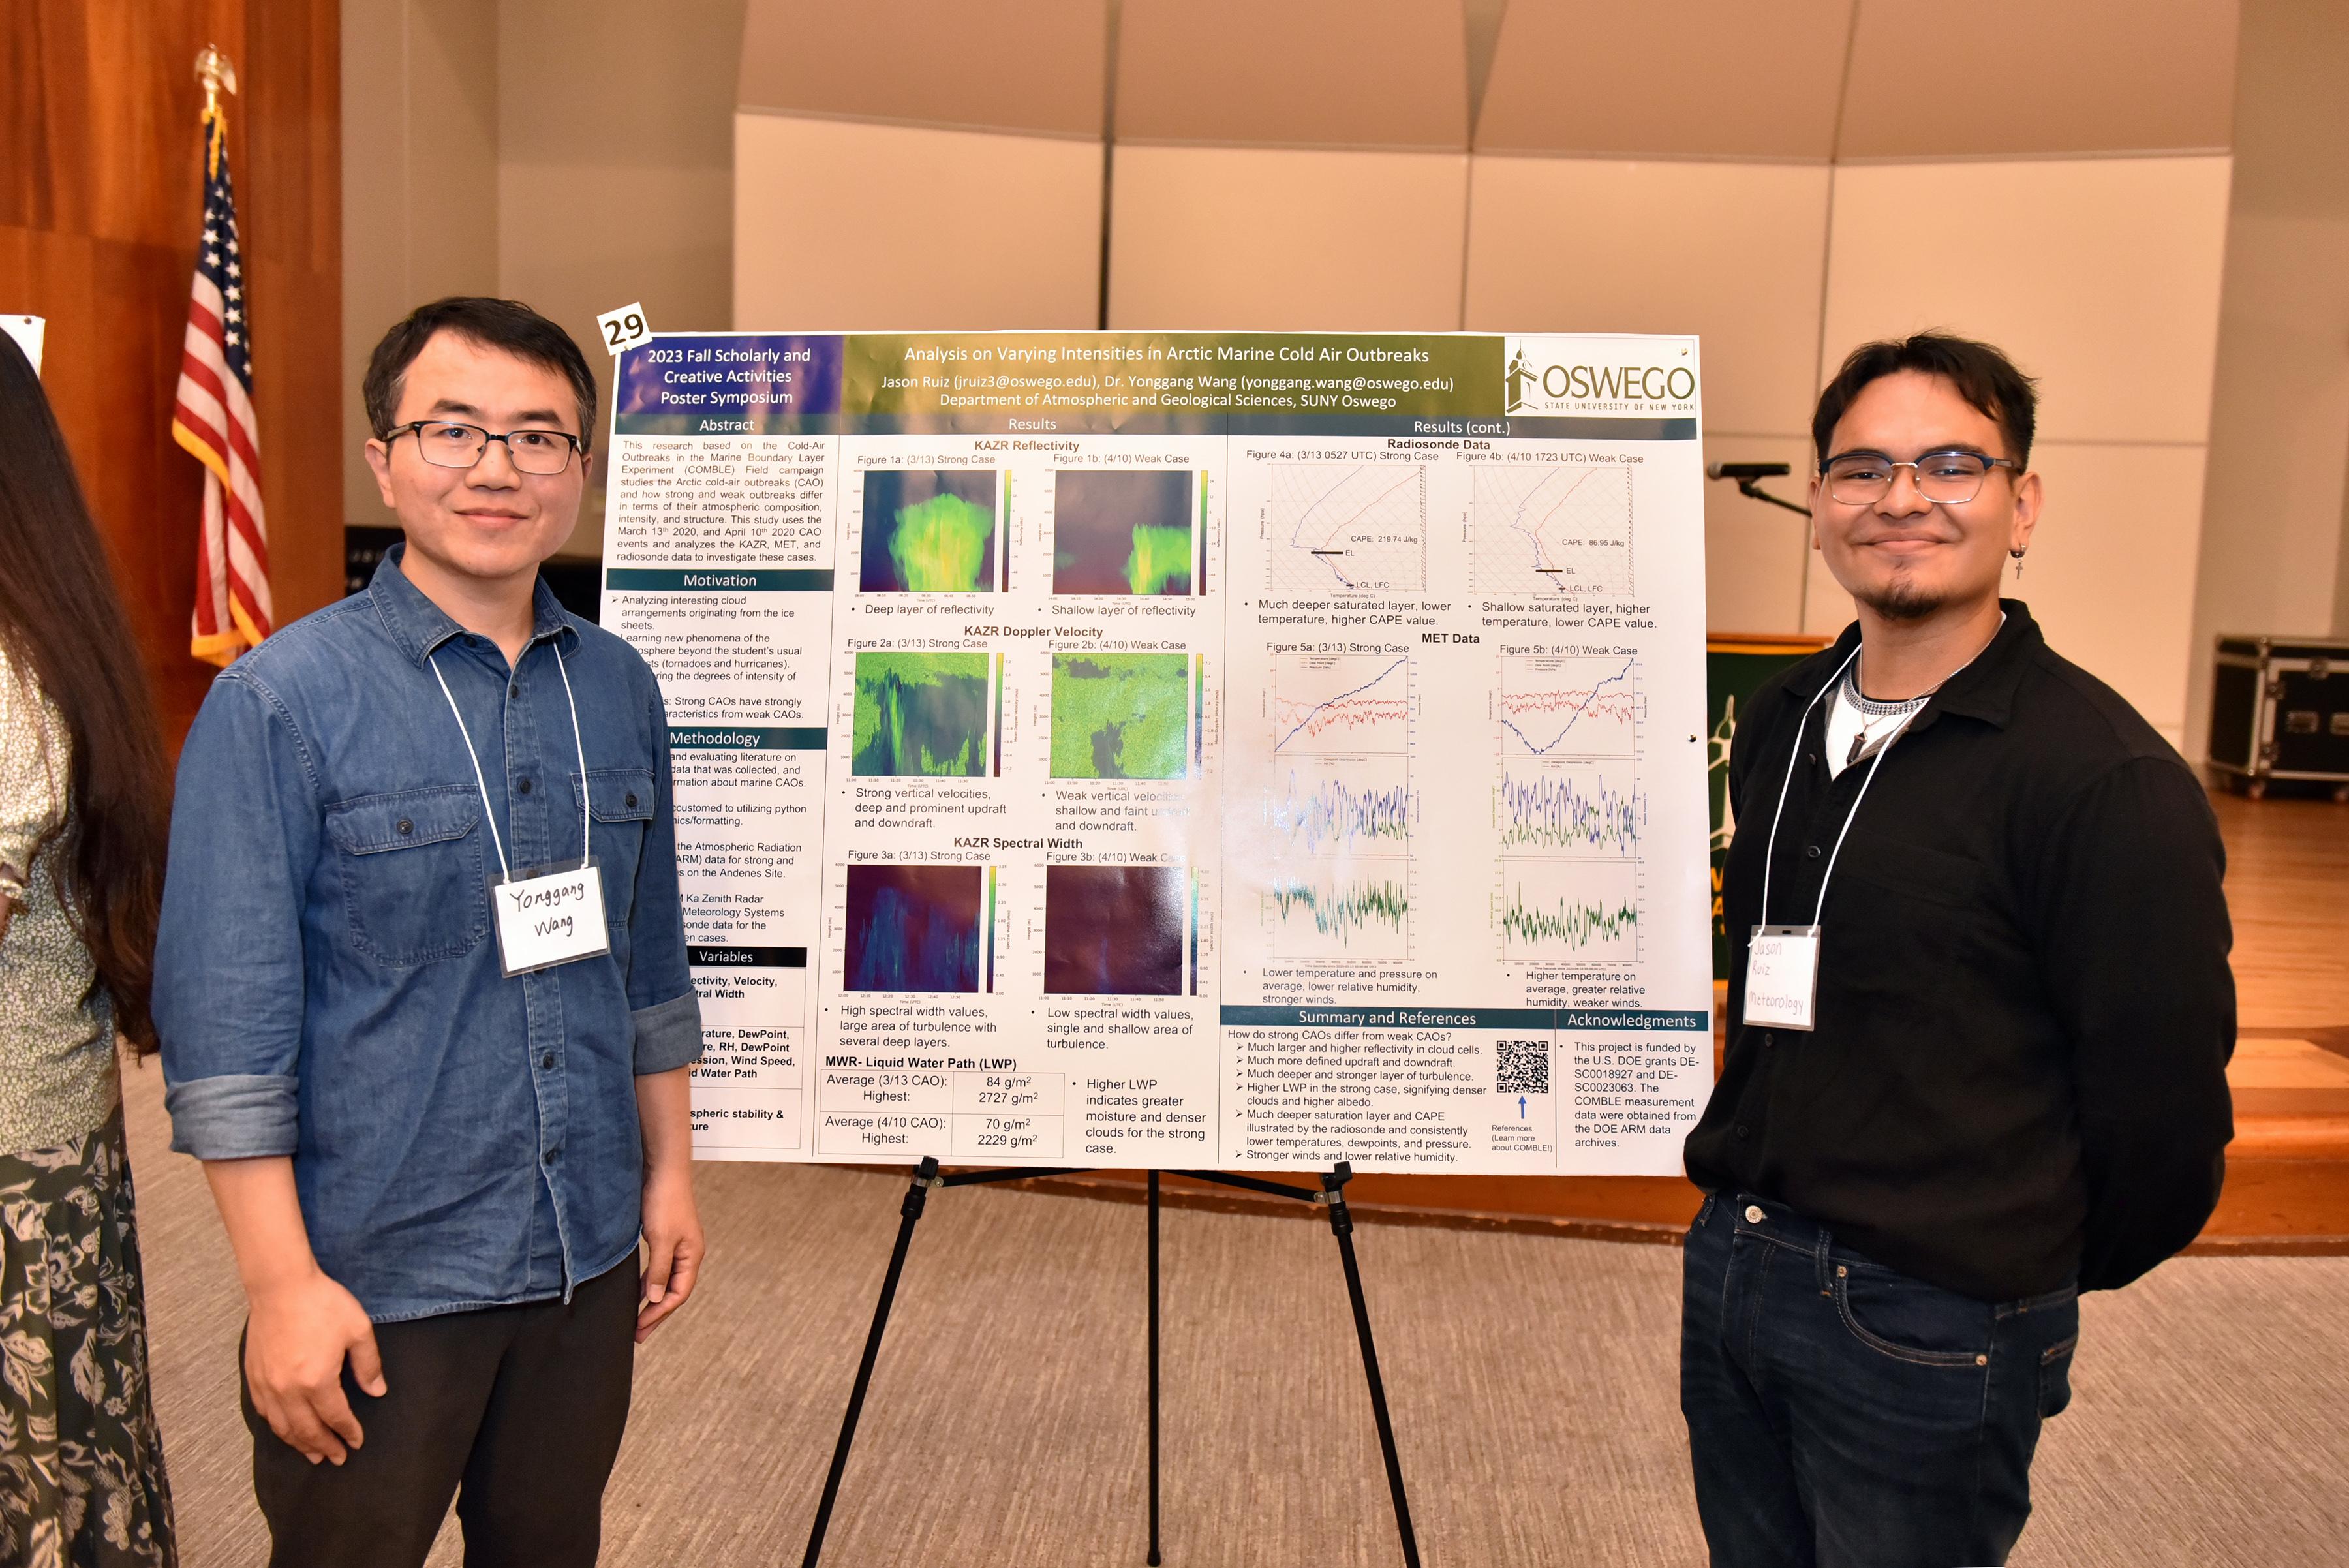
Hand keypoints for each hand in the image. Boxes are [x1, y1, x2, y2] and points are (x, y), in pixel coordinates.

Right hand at [244, 1268, 384, 1464]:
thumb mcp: (358, 1330)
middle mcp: (289, 1390)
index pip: (335, 1417)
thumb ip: (368, 1365)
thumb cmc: (323, 1304)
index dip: (347, 1432)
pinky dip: (277, 1428)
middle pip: (307, 1430)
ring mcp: (267, 1385)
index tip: (357, 1442)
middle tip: (337, 1459)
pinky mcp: (253, 1377)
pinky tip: (285, 1430)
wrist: (281, 1286)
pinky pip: (264, 1413)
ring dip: (299, 1444)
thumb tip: (377, 1392)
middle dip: (324, 1447)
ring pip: (283, 1427)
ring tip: (313, 1455)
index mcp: (317, 1380)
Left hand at [636, 1165, 703, 1341]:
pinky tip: (639, 1289)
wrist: (662, 1170)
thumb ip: (659, 1270)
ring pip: (666, 1281)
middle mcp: (688, 1253)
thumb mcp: (661, 1240)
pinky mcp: (665, 1237)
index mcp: (692, 1255)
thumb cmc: (665, 1201)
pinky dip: (649, 1282)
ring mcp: (677, 1245)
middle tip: (639, 1334)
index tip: (640, 1328)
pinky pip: (659, 1268)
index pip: (678, 1294)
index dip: (659, 1313)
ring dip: (652, 1299)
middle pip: (674, 1291)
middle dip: (657, 1313)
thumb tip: (657, 1298)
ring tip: (637, 1317)